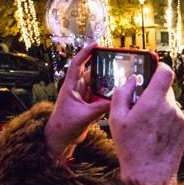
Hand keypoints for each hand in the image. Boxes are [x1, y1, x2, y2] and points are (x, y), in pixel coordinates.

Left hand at [45, 43, 109, 157]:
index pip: (77, 64)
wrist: (61, 140)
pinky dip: (109, 95)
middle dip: (104, 67)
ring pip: (99, 84)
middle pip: (93, 73)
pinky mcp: (90, 104)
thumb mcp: (85, 116)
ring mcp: (84, 96)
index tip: (96, 44)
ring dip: (109, 83)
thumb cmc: (64, 126)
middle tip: (119, 63)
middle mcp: (78, 88)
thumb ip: (101, 107)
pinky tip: (119, 94)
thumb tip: (117, 100)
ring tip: (122, 80)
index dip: (86, 52)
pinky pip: (102, 95)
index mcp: (71, 87)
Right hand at [109, 63, 183, 184]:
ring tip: (146, 125)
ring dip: (159, 108)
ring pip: (169, 103)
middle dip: (153, 93)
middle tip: (140, 104)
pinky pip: (174, 116)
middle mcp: (170, 107)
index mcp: (154, 101)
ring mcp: (180, 118)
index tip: (152, 69)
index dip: (159, 67)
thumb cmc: (132, 149)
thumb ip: (122, 94)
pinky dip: (166, 119)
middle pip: (165, 88)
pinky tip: (155, 133)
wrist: (150, 174)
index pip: (165, 72)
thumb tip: (130, 81)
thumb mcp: (116, 119)